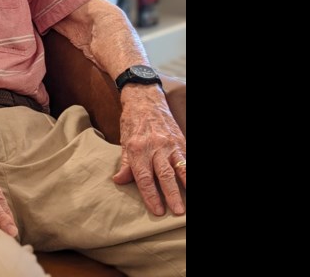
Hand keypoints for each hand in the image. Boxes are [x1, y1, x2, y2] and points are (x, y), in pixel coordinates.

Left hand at [112, 85, 186, 215]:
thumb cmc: (132, 122)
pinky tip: (190, 183)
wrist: (144, 99)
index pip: (144, 177)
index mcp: (137, 149)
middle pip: (163, 175)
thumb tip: (119, 181)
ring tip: (188, 201)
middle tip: (177, 211)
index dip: (150, 196)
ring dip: (184, 186)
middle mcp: (154, 146)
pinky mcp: (179, 140)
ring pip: (178, 168)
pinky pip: (187, 159)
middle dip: (171, 195)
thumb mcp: (124, 141)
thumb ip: (126, 163)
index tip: (157, 211)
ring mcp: (169, 143)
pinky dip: (189, 172)